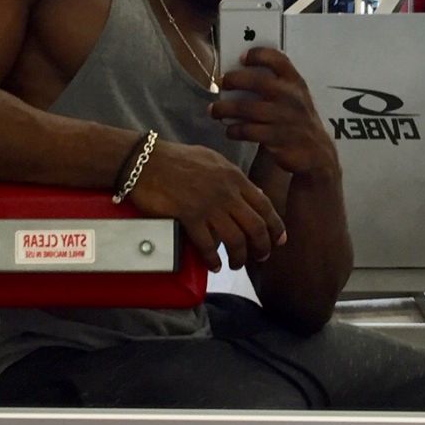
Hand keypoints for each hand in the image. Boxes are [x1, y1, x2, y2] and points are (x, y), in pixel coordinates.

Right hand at [130, 140, 286, 271]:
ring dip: (239, 257)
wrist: (145, 161)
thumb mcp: (212, 160)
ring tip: (235, 264)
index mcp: (234, 177)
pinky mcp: (189, 216)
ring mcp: (208, 205)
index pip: (264, 205)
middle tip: (260, 257)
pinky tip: (214, 265)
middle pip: (255, 227)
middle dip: (262, 247)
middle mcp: (226, 192)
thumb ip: (234, 177)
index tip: (279, 240)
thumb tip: (254, 193)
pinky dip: (213, 259)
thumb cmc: (177, 159)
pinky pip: (208, 245)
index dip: (275, 226)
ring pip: (236, 239)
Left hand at [210, 47, 339, 178]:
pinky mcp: (275, 139)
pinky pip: (247, 131)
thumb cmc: (298, 120)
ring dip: (224, 108)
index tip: (242, 57)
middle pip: (257, 81)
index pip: (278, 60)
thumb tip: (239, 77)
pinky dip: (234, 130)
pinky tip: (230, 130)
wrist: (316, 153)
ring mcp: (283, 118)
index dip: (258, 55)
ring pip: (246, 108)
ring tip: (214, 110)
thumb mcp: (296, 97)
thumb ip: (276, 85)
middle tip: (221, 83)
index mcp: (296, 83)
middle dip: (233, 80)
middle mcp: (290, 98)